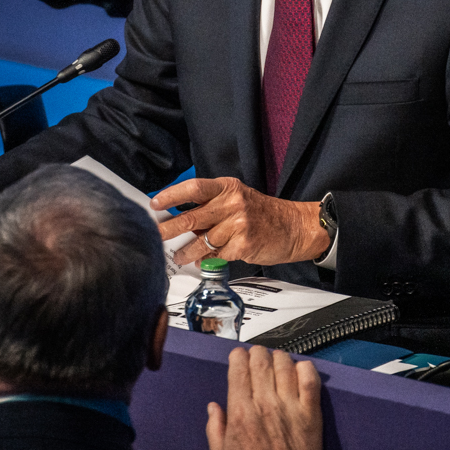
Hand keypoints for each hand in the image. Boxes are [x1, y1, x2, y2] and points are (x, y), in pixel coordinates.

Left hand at [152, 177, 326, 266]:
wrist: (294, 227)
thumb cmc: (263, 214)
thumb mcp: (237, 199)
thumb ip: (211, 207)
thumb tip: (180, 219)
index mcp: (228, 188)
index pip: (193, 188)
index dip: (171, 196)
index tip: (155, 204)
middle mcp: (233, 203)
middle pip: (192, 217)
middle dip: (169, 228)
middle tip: (155, 235)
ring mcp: (239, 225)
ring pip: (202, 241)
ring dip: (186, 252)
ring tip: (177, 256)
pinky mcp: (244, 245)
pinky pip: (217, 255)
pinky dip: (207, 260)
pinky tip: (202, 262)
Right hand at [207, 346, 322, 449]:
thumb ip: (214, 429)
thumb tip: (213, 409)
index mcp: (241, 413)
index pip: (239, 367)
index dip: (238, 356)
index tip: (238, 357)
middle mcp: (265, 404)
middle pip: (261, 360)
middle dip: (256, 353)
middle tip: (256, 357)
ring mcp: (290, 406)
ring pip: (285, 364)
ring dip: (279, 358)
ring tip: (276, 363)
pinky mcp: (311, 413)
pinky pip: (310, 379)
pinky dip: (305, 368)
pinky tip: (298, 370)